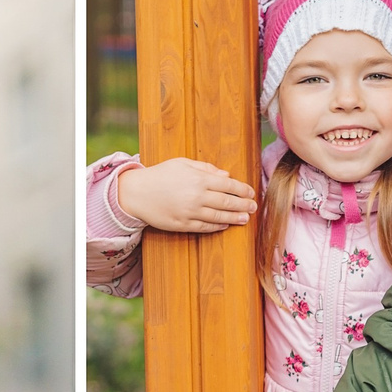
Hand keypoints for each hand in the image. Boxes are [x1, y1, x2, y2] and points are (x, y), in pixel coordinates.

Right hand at [114, 157, 256, 234]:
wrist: (137, 193)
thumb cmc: (160, 175)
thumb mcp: (183, 164)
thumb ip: (206, 168)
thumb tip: (226, 175)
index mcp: (199, 179)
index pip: (228, 185)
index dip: (242, 190)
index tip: (251, 192)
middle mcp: (197, 197)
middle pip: (227, 203)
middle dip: (243, 205)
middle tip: (254, 207)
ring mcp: (190, 213)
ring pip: (219, 217)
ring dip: (234, 218)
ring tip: (245, 218)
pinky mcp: (183, 225)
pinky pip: (204, 227)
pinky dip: (217, 226)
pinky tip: (225, 224)